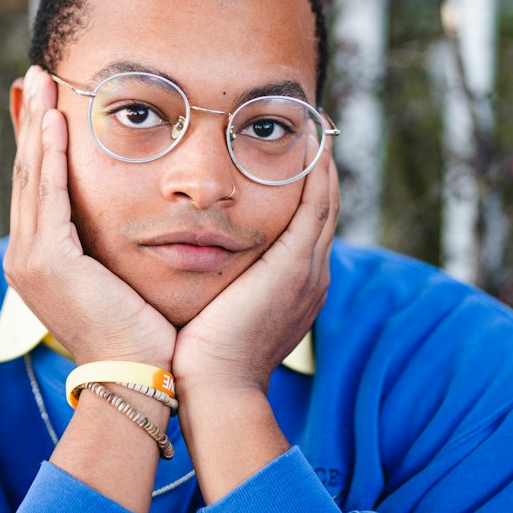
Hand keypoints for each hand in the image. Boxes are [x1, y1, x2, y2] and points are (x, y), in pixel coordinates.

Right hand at [4, 66, 175, 366]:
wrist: (134, 379)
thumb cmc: (140, 337)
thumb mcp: (118, 284)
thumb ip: (109, 252)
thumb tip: (126, 228)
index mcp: (40, 263)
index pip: (38, 190)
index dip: (39, 145)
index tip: (47, 106)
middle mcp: (24, 258)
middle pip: (27, 174)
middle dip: (31, 123)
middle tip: (37, 77)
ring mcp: (30, 259)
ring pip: (32, 177)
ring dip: (37, 125)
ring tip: (42, 82)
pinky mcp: (47, 260)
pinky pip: (49, 194)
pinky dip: (50, 155)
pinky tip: (56, 121)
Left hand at [173, 146, 338, 399]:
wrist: (215, 388)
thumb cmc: (200, 360)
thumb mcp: (214, 315)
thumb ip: (213, 289)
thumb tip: (188, 270)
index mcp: (293, 290)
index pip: (304, 230)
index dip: (302, 194)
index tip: (292, 161)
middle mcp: (310, 278)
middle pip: (322, 210)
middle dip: (318, 171)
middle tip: (313, 129)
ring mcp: (308, 272)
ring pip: (324, 202)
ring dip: (322, 162)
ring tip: (316, 125)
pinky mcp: (295, 266)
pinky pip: (315, 206)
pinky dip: (317, 173)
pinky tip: (312, 142)